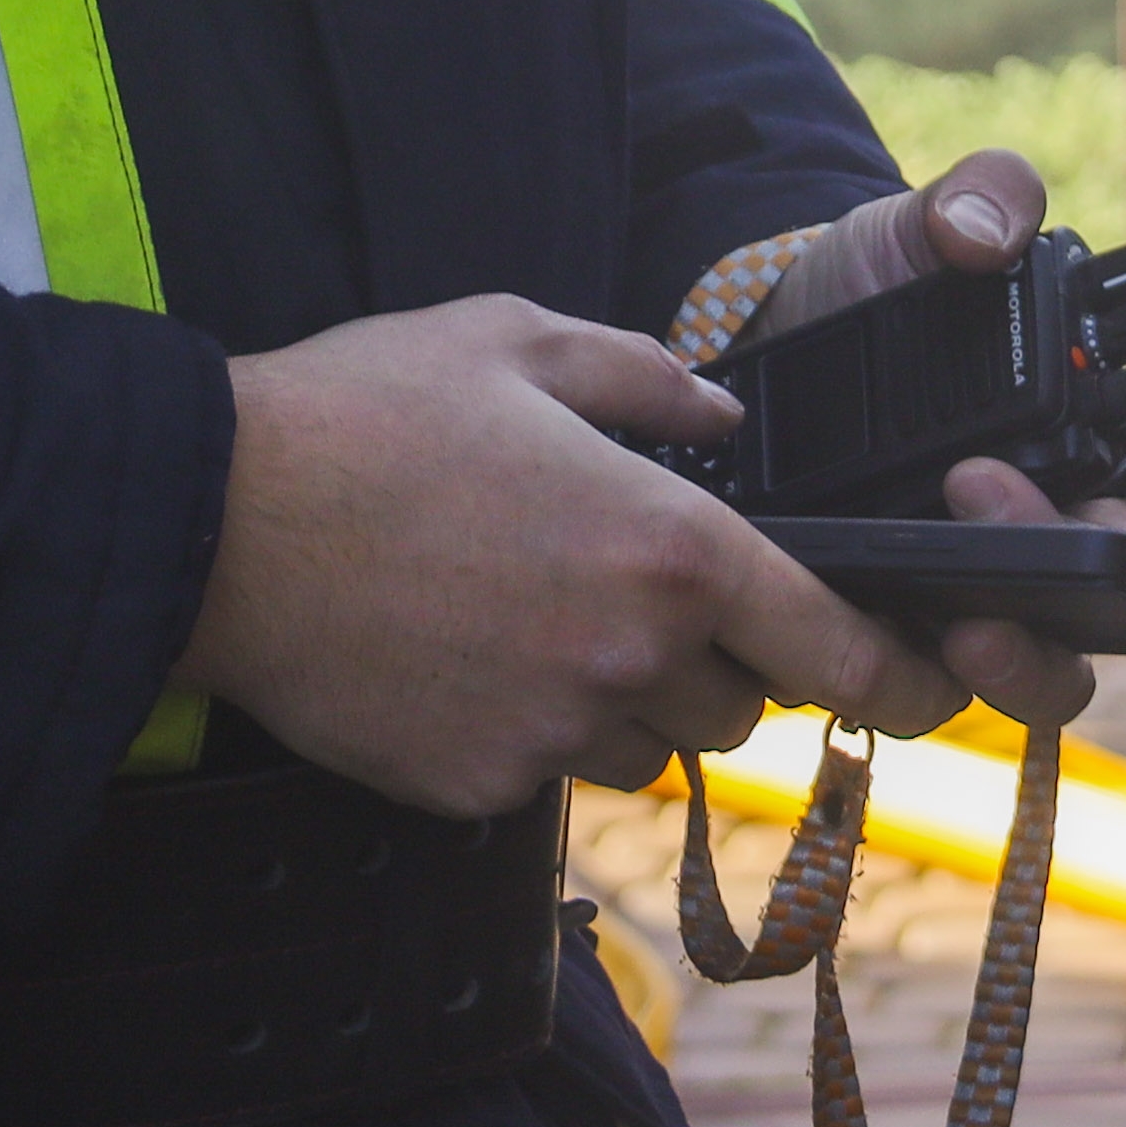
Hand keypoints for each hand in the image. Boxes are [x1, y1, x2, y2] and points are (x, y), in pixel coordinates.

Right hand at [178, 297, 963, 817]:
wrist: (215, 524)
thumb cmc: (366, 414)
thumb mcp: (515, 338)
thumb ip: (644, 376)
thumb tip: (714, 411)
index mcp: (666, 546)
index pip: (834, 645)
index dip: (891, 668)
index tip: (909, 675)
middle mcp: (626, 658)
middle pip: (743, 707)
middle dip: (718, 661)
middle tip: (637, 591)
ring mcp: (549, 734)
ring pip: (649, 748)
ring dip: (628, 701)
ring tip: (537, 613)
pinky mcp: (477, 788)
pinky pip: (549, 775)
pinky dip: (533, 730)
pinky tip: (466, 652)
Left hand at [761, 149, 1125, 734]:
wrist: (772, 328)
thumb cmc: (876, 283)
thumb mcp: (921, 224)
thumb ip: (981, 196)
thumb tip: (989, 230)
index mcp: (1071, 457)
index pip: (1120, 532)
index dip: (1094, 534)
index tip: (983, 477)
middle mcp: (1026, 543)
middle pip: (1075, 633)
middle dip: (1038, 627)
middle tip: (963, 574)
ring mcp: (950, 595)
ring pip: (1001, 680)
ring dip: (990, 676)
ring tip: (946, 641)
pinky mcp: (872, 627)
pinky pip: (895, 686)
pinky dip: (880, 680)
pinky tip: (832, 644)